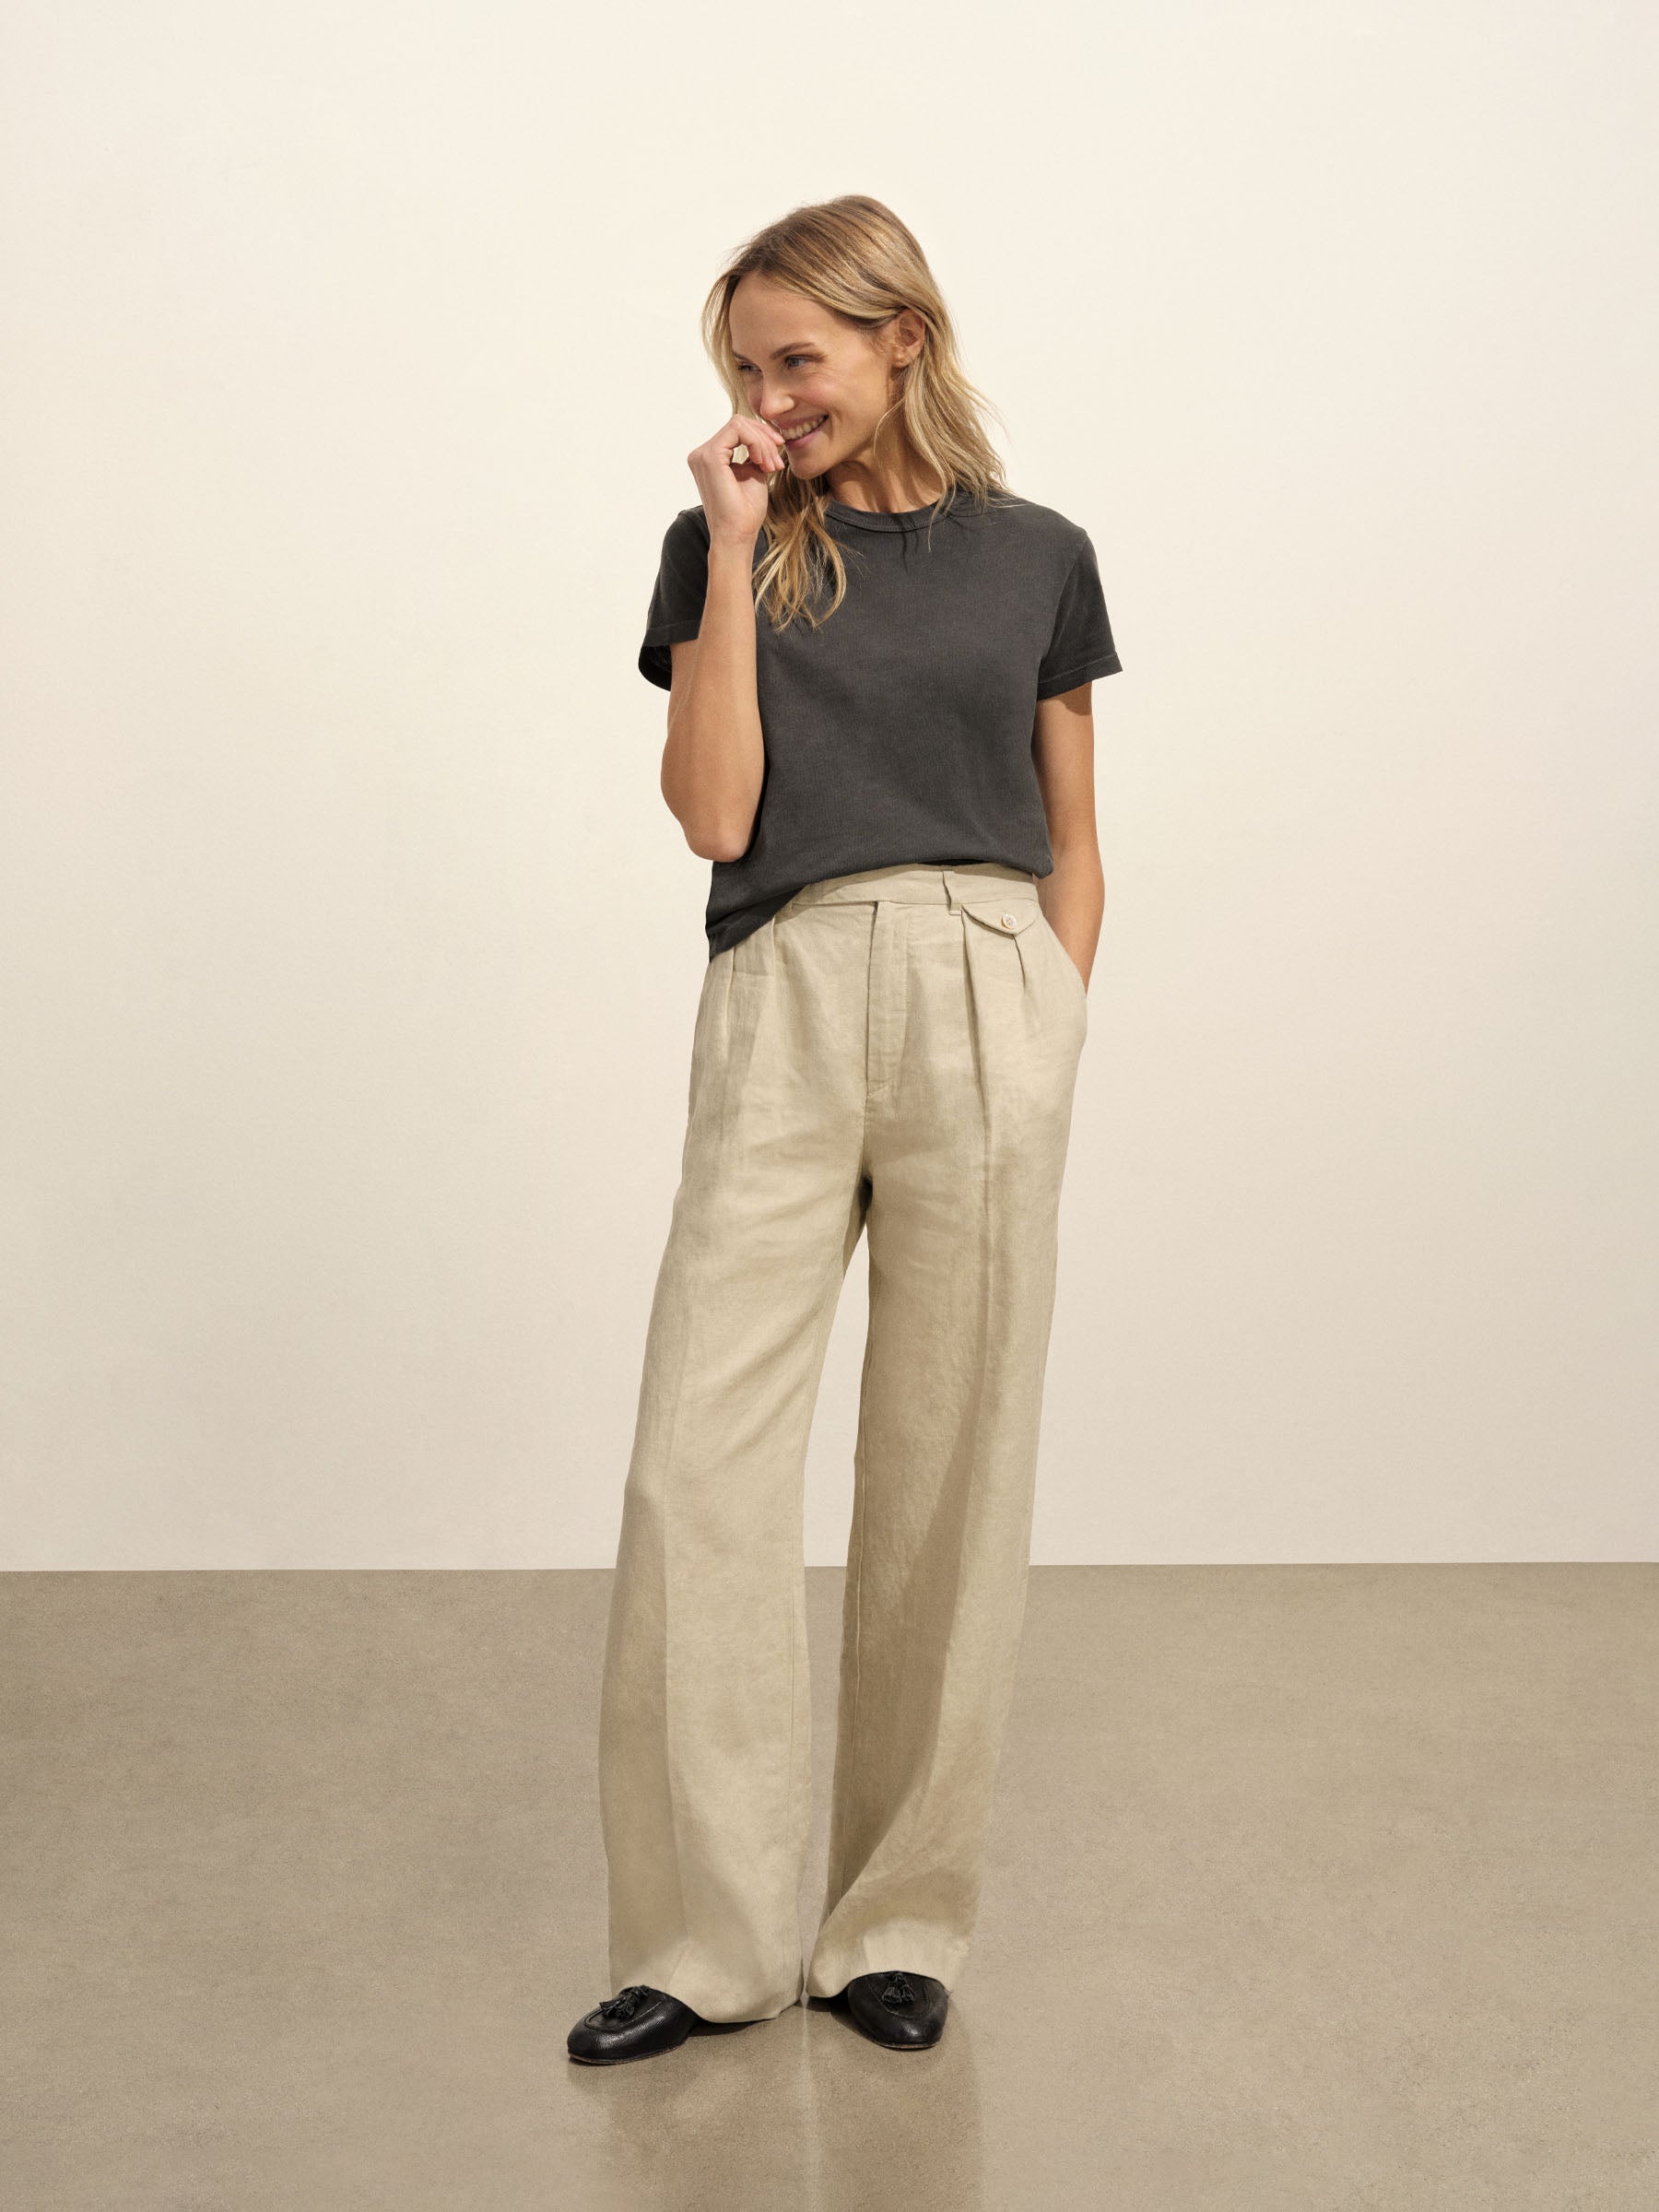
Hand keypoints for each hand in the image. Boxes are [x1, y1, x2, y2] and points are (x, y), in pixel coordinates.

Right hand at [688, 413, 786, 544]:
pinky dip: (757, 443)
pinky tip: (763, 463)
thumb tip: (765, 435)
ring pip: (739, 424)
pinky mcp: (710, 456)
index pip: (737, 429)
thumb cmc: (746, 511)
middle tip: (776, 463)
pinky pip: (738, 430)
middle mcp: (701, 454)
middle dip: (764, 438)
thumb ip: (754, 453)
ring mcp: (703, 454)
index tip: (776, 458)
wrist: (738, 534)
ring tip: (772, 466)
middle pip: (738, 424)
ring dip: (763, 443)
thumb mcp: (754, 473)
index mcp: (710, 458)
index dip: (761, 437)